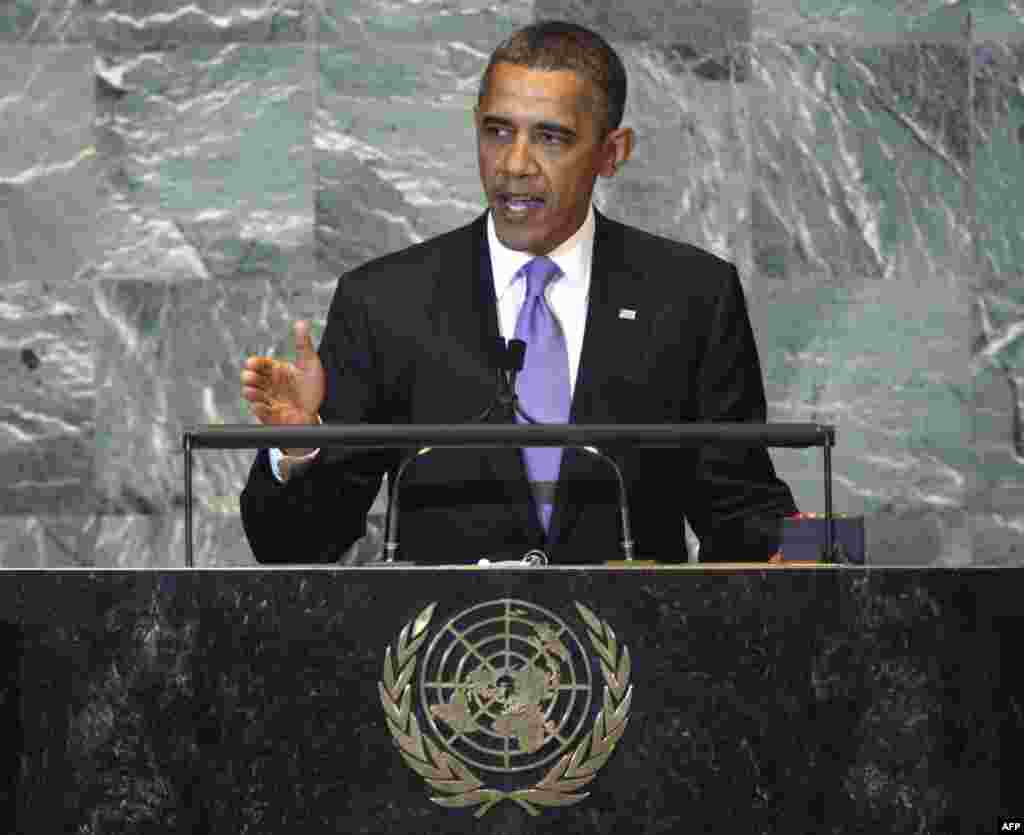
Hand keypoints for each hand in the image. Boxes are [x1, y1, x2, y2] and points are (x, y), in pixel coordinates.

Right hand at [241, 320, 325, 454]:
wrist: (315, 414)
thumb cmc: (312, 389)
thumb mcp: (310, 364)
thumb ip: (303, 344)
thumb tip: (302, 322)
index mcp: (276, 371)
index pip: (261, 364)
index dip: (254, 364)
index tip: (252, 363)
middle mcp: (269, 385)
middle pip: (252, 378)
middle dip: (249, 377)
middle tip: (250, 377)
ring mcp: (268, 400)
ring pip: (252, 394)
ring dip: (250, 392)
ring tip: (251, 391)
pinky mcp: (269, 415)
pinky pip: (260, 412)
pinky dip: (259, 409)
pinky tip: (261, 406)